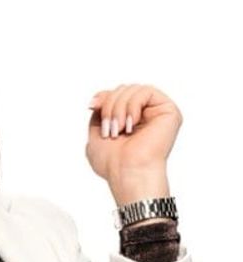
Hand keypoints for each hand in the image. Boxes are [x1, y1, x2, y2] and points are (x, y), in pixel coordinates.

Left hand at [86, 83, 182, 205]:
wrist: (126, 172)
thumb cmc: (112, 162)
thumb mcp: (95, 132)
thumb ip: (99, 112)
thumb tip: (98, 98)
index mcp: (130, 120)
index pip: (117, 94)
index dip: (104, 97)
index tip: (93, 106)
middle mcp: (146, 115)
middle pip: (123, 89)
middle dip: (110, 105)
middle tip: (109, 128)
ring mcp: (158, 113)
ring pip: (133, 89)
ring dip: (119, 107)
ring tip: (119, 129)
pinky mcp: (169, 111)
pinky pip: (146, 91)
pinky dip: (133, 105)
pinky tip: (132, 124)